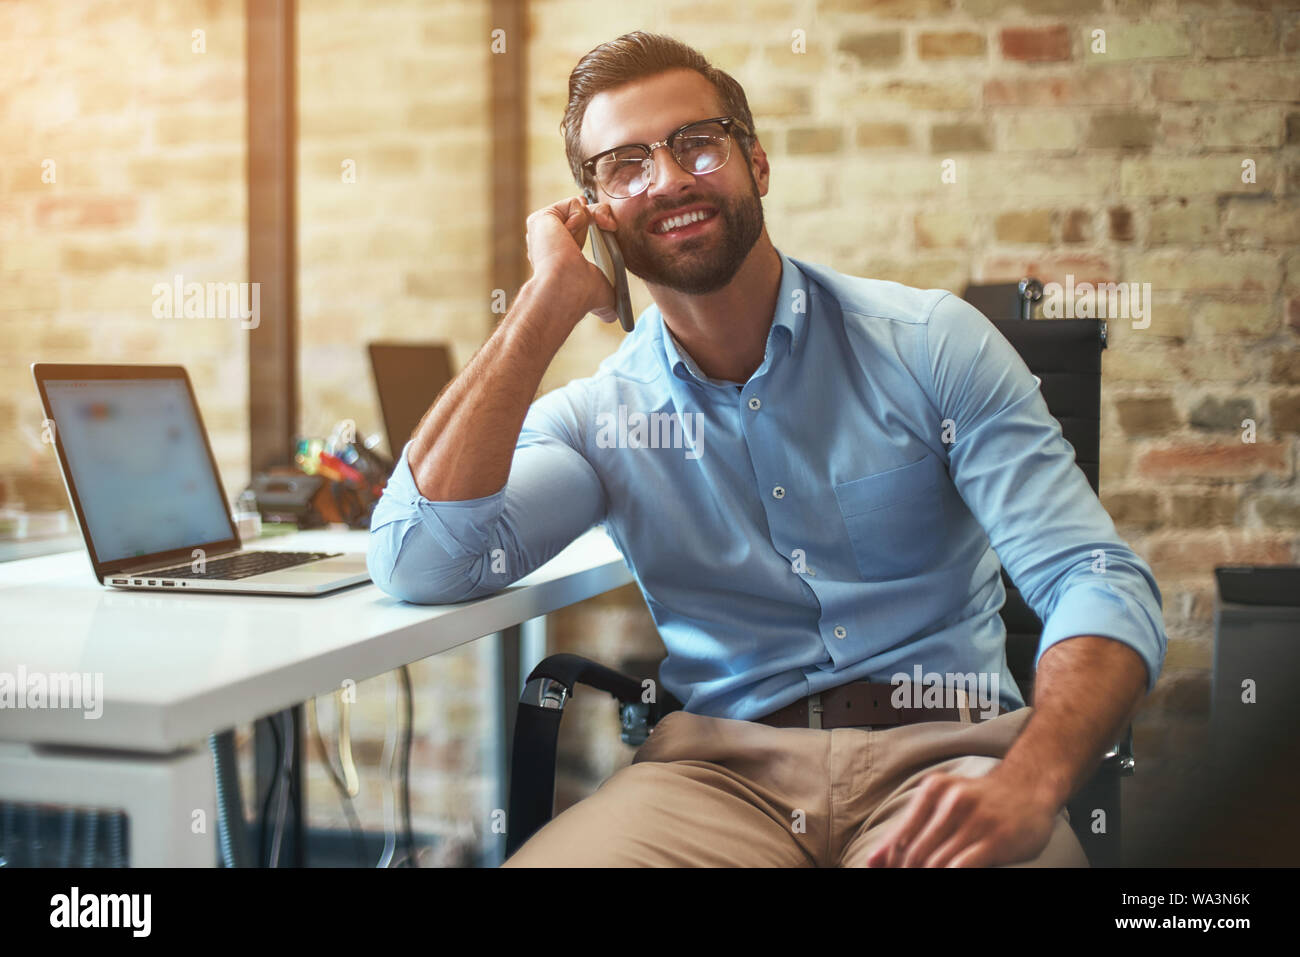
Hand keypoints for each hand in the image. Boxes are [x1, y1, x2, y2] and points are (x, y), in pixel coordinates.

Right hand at [524, 195, 620, 323]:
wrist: (565, 289)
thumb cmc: (581, 295)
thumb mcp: (603, 291)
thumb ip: (607, 297)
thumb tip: (610, 316)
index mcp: (561, 253)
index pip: (586, 227)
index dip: (601, 224)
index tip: (611, 228)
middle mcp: (550, 239)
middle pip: (586, 212)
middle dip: (601, 217)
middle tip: (609, 227)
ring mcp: (544, 228)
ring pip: (581, 206)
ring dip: (589, 220)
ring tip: (578, 243)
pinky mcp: (541, 218)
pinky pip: (573, 204)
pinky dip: (579, 218)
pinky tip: (568, 237)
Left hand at [865, 768, 1058, 866]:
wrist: (1030, 787)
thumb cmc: (980, 801)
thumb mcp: (942, 803)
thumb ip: (909, 829)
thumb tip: (872, 861)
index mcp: (933, 789)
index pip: (900, 836)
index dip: (891, 863)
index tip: (887, 873)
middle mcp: (952, 801)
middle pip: (915, 852)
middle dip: (906, 872)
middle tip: (903, 879)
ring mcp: (975, 820)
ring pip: (936, 862)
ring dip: (925, 875)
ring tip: (922, 880)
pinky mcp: (996, 839)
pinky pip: (962, 867)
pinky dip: (948, 877)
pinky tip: (947, 879)